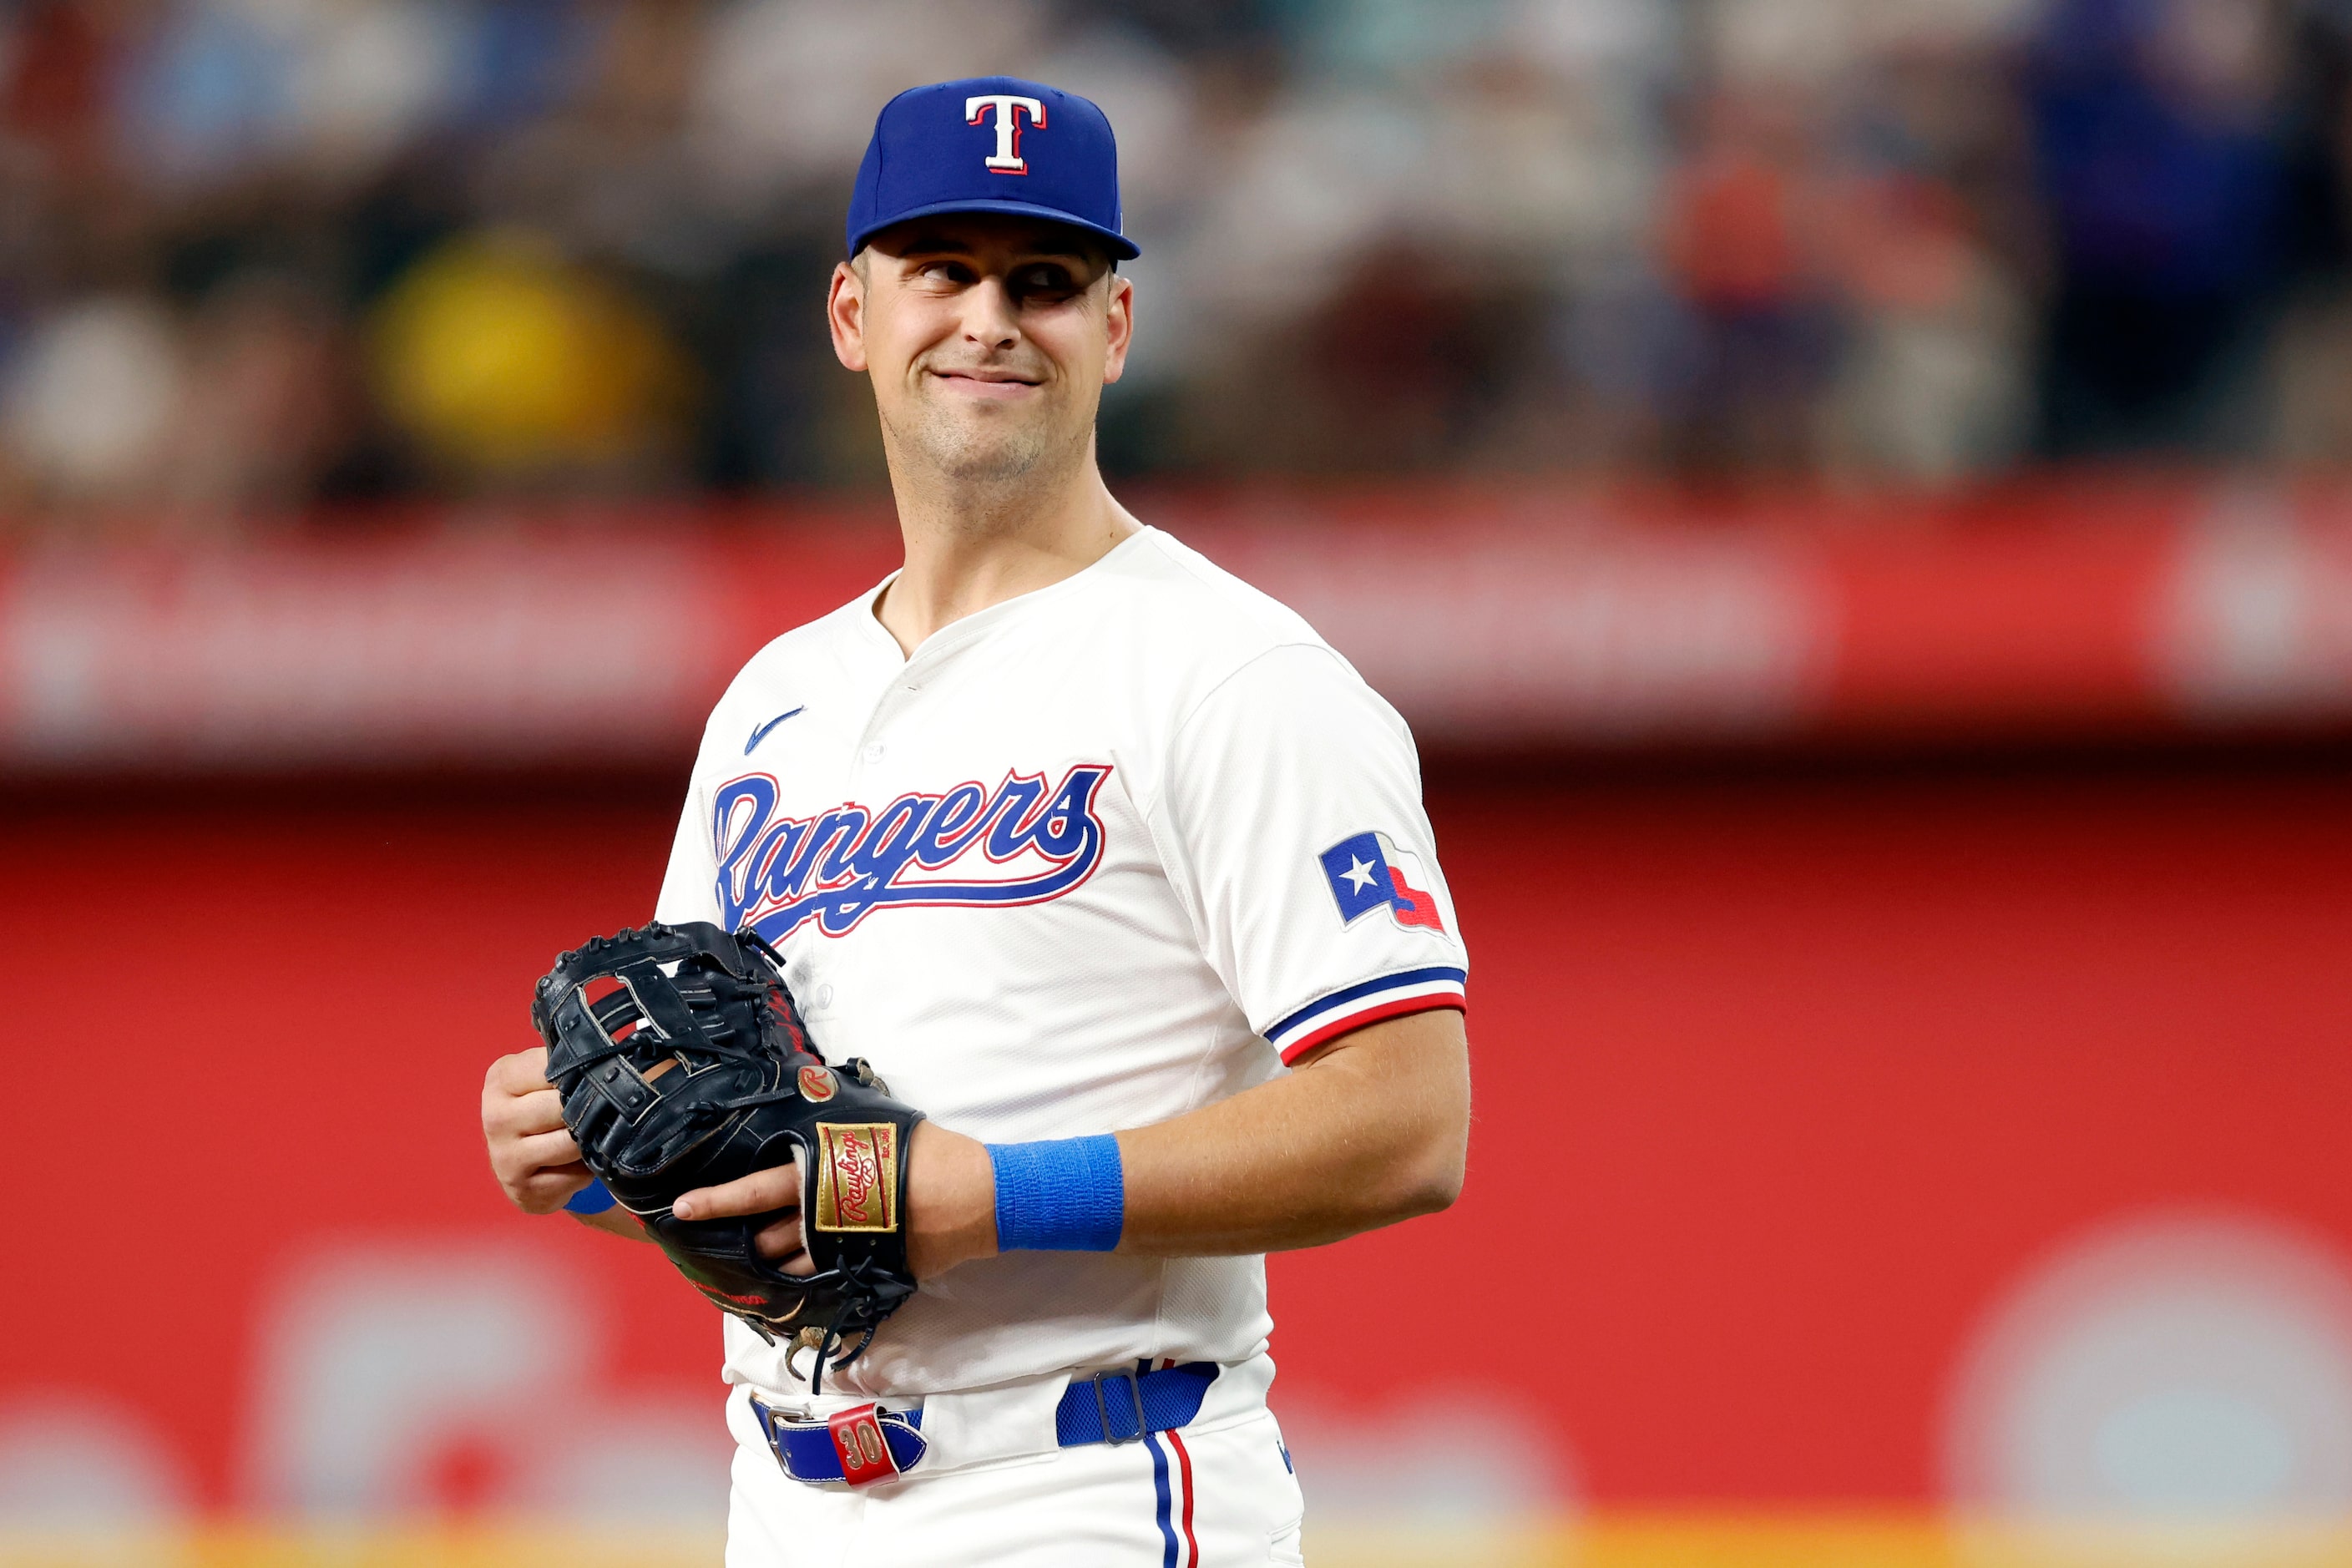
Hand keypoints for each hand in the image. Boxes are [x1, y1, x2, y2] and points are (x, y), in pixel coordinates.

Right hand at [482, 1045, 593, 1213]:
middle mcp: (495, 1115)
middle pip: (564, 1106)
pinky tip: (575, 1165)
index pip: (555, 1067)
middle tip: (599, 1111)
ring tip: (587, 1137)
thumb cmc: (541, 1112)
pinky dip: (585, 1171)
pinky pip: (574, 1175)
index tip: (600, 1076)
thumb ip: (567, 1065)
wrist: (522, 1169)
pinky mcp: (520, 1187)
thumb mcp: (544, 1080)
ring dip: (589, 1142)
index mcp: (502, 1078)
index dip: (585, 1072)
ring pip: (571, 1142)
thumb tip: (617, 1055)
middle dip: (589, 1110)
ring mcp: (503, 1154)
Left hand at [672, 1120, 997, 1281]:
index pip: (754, 1189)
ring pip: (787, 1265)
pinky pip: (821, 1280)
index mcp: (818, 1174)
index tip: (680, 1208)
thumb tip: (812, 1098)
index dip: (715, 1200)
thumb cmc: (925, 1150)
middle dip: (749, 1239)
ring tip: (769, 1254)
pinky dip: (807, 1276)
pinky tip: (804, 1273)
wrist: (970, 1194)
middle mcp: (820, 1216)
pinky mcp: (860, 1270)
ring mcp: (840, 1249)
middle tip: (740, 1236)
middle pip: (763, 1238)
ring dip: (775, 1260)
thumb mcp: (875, 1123)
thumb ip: (835, 1126)